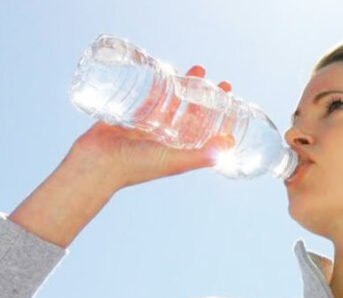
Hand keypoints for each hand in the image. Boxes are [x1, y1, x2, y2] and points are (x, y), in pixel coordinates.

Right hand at [65, 65, 234, 190]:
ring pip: (175, 104)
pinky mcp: (133, 118)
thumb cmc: (136, 166)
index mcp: (181, 151)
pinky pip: (151, 99)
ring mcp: (151, 129)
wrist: (95, 163)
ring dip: (187, 88)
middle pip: (195, 115)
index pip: (208, 132)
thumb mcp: (174, 161)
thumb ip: (202, 155)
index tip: (231, 100)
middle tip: (219, 82)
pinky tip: (169, 72)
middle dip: (208, 98)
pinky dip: (161, 87)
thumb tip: (230, 143)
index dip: (222, 117)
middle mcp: (168, 140)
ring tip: (198, 70)